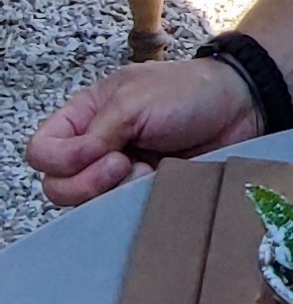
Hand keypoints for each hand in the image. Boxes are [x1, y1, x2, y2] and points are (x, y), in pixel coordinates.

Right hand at [25, 60, 260, 209]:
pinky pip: (122, 210)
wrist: (239, 108)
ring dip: (110, 192)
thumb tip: (78, 162)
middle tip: (123, 163)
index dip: (60, 158)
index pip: (42, 150)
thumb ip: (98, 131)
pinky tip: (156, 182)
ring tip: (144, 172)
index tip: (97, 151)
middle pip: (57, 184)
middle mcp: (95, 147)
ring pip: (87, 204)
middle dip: (85, 181)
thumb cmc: (187, 93)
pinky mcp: (145, 191)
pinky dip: (133, 201)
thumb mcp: (135, 101)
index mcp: (85, 116)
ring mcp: (119, 174)